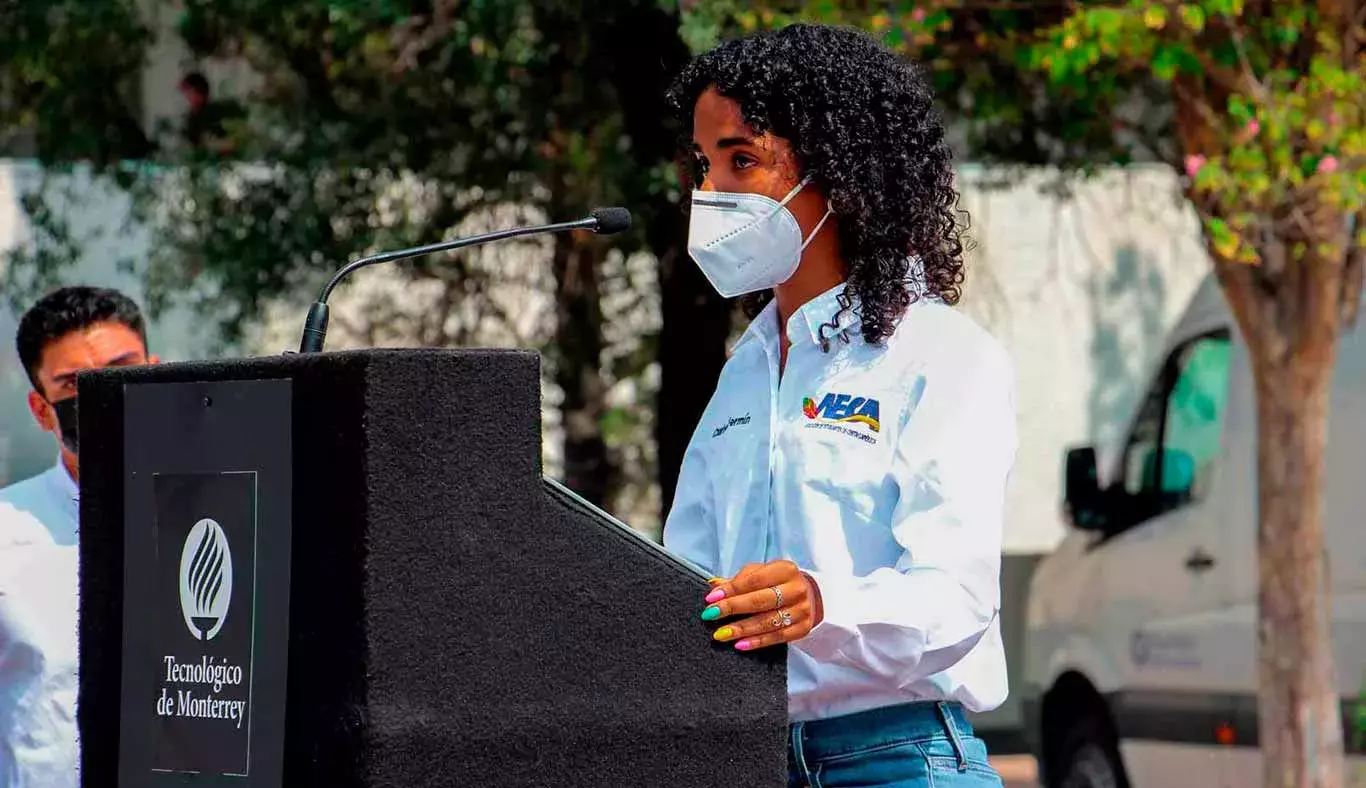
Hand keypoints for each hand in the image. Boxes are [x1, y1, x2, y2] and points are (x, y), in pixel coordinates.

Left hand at [700, 560, 823, 650]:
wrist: (811, 595)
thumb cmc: (779, 582)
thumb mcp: (762, 574)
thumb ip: (739, 580)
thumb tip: (714, 585)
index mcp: (785, 569)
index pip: (754, 580)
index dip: (731, 590)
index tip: (711, 598)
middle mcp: (796, 589)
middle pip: (760, 601)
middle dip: (733, 608)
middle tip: (710, 615)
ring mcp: (802, 610)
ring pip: (767, 621)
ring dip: (741, 629)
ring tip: (720, 634)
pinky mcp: (803, 628)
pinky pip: (777, 637)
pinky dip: (757, 642)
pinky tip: (739, 644)